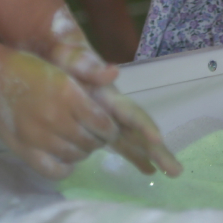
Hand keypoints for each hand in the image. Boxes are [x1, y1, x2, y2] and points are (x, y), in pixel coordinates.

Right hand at [0, 50, 118, 178]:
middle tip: (97, 137)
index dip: (110, 130)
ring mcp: (39, 137)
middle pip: (90, 141)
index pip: (101, 123)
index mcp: (69, 94)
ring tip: (82, 144)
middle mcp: (56, 117)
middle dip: (99, 141)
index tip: (110, 129)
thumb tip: (114, 75)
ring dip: (83, 152)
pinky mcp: (25, 150)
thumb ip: (89, 76)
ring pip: (74, 155)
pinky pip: (52, 171)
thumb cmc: (30, 69)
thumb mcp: (62, 67)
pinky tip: (68, 162)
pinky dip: (65, 169)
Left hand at [43, 7, 181, 177]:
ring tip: (170, 173)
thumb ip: (85, 63)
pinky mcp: (98, 123)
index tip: (157, 140)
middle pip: (139, 130)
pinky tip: (147, 169)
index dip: (144, 125)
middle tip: (176, 170)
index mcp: (106, 93)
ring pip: (133, 139)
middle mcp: (112, 107)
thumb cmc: (56, 51)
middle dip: (157, 149)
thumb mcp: (67, 54)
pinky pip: (120, 143)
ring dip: (150, 155)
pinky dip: (134, 155)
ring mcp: (107, 116)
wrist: (45, 48)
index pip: (130, 112)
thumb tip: (113, 73)